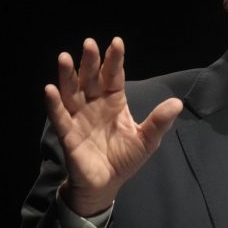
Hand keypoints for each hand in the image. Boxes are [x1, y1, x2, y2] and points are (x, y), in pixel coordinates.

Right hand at [44, 37, 182, 215]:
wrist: (106, 185)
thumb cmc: (124, 158)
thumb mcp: (147, 140)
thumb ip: (159, 122)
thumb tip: (178, 103)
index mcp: (114, 101)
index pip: (114, 76)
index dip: (114, 60)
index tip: (117, 42)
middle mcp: (94, 104)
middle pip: (91, 78)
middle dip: (90, 61)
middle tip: (89, 43)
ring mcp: (79, 117)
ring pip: (71, 91)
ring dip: (67, 76)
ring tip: (65, 58)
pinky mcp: (68, 134)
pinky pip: (59, 117)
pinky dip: (54, 104)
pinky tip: (50, 89)